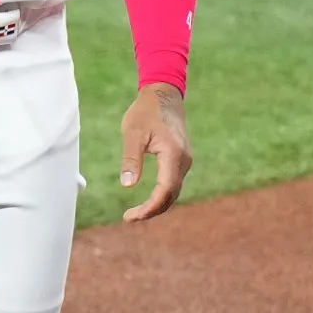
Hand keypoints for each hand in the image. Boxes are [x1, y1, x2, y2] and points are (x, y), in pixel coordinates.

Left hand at [119, 82, 192, 221]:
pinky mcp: (182, 159)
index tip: (131, 217)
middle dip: (152, 210)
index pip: (165, 191)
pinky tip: (148, 200)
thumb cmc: (145, 111)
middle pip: (171, 196)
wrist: (164, 94)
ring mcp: (185, 160)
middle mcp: (184, 160)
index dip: (149, 208)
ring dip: (157, 205)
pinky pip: (174, 183)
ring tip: (135, 213)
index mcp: (173, 154)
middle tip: (129, 218)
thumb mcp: (132, 133)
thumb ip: (131, 159)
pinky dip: (162, 195)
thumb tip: (127, 185)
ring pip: (174, 191)